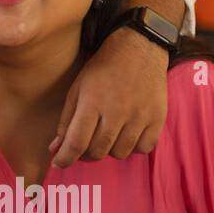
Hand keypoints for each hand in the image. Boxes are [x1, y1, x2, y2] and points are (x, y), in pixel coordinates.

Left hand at [49, 27, 168, 168]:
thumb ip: (66, 120)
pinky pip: (143, 149)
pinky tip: (126, 134)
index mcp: (92, 103)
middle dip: (85, 154)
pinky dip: (132, 147)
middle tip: (83, 146)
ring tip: (106, 136)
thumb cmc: (102, 69)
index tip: (59, 163)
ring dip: (108, 150)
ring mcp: (140, 116)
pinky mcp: (158, 118)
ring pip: (120, 153)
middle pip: (98, 151)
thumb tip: (55, 149)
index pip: (76, 142)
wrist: (138, 49)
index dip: (65, 158)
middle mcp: (117, 112)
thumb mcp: (77, 89)